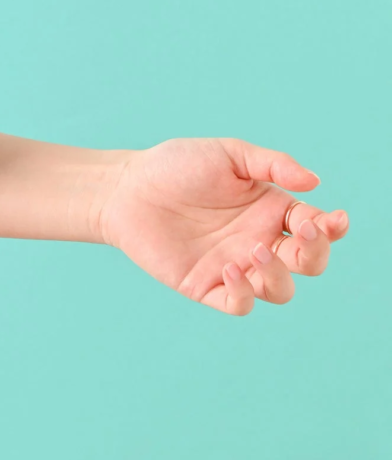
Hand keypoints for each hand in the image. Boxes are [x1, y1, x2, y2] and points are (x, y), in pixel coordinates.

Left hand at [99, 138, 348, 314]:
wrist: (128, 188)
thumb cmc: (176, 166)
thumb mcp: (229, 154)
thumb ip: (272, 164)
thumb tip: (315, 182)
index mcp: (269, 210)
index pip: (315, 227)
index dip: (331, 228)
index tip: (331, 220)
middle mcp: (256, 240)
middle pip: (307, 263)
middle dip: (315, 253)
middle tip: (300, 234)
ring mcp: (232, 266)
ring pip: (279, 290)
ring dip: (279, 275)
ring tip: (256, 250)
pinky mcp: (205, 286)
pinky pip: (238, 304)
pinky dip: (244, 293)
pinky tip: (230, 268)